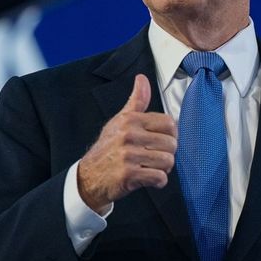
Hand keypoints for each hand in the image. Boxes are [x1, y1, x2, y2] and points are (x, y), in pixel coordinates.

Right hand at [76, 74, 176, 213]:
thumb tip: (142, 78)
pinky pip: (159, 177)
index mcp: (130, 120)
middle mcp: (129, 135)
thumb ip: (136, 101)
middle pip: (171, 144)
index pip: (169, 124)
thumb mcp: (120, 121)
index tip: (160, 141)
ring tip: (151, 167)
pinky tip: (148, 179)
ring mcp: (128, 155)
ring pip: (168, 161)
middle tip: (154, 157)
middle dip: (167, 154)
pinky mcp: (129, 174)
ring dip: (163, 169)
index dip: (170, 135)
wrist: (89, 176)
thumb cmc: (108, 148)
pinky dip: (158, 181)